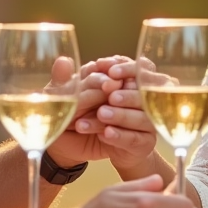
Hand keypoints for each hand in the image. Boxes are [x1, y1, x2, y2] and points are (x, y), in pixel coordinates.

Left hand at [47, 56, 158, 172]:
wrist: (76, 145)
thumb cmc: (75, 113)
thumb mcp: (67, 97)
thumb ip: (64, 80)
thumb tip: (63, 61)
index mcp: (127, 80)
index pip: (138, 69)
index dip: (126, 69)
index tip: (111, 71)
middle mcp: (140, 99)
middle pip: (144, 93)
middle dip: (126, 94)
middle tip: (110, 95)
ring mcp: (145, 122)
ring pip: (141, 117)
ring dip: (121, 115)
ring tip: (102, 115)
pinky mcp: (143, 143)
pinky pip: (136, 139)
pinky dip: (120, 136)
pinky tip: (105, 134)